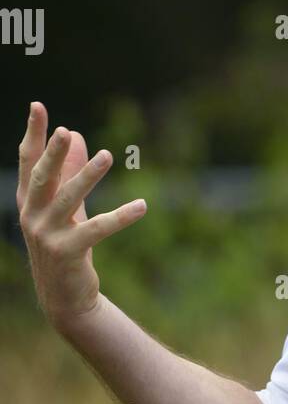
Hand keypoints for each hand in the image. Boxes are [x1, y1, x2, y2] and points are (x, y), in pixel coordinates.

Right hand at [17, 102, 146, 329]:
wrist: (64, 297)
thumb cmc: (66, 243)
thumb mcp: (68, 207)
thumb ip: (69, 172)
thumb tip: (76, 134)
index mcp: (29, 201)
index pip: (29, 161)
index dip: (33, 134)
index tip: (38, 106)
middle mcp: (32, 215)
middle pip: (42, 178)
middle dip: (53, 154)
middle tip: (65, 131)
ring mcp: (47, 235)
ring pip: (69, 199)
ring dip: (88, 176)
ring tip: (107, 155)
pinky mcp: (68, 253)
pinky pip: (97, 230)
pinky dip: (120, 217)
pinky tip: (142, 206)